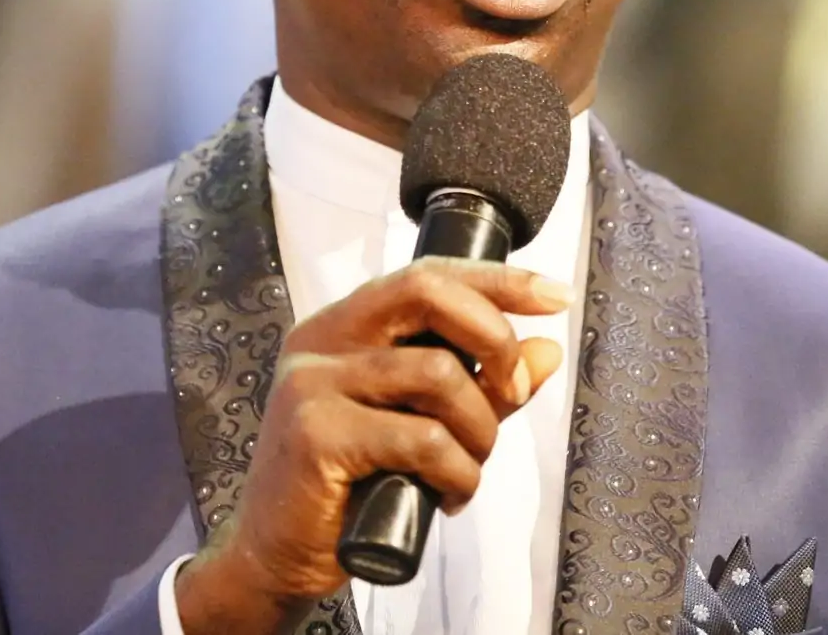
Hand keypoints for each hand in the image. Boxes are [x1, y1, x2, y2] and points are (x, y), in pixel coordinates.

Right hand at [173, 257, 570, 634]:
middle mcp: (321, 340)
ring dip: (480, 429)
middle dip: (493, 337)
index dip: (496, 281)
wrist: (275, 552)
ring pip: (438, 374)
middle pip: (427, 294)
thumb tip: (547, 350)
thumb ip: (481, 385)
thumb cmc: (349, 484)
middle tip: (514, 388)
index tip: (553, 296)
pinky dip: (458, 472)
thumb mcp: (421, 423)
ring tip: (469, 466)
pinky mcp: (317, 434)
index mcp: (343, 325)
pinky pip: (422, 439)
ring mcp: (312, 383)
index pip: (426, 275)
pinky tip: (449, 496)